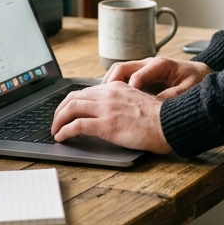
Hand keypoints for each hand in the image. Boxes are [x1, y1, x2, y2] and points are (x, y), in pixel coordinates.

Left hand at [51, 81, 172, 153]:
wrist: (168, 123)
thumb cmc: (158, 118)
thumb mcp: (137, 101)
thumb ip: (121, 102)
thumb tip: (108, 114)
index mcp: (116, 87)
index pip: (86, 91)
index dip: (72, 102)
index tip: (67, 111)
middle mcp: (108, 94)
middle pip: (73, 97)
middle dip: (60, 110)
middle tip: (56, 121)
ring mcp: (106, 109)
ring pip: (71, 109)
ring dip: (58, 120)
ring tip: (55, 131)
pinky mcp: (105, 125)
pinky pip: (76, 125)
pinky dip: (64, 131)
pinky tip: (61, 137)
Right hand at [103, 56, 210, 98]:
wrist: (204, 75)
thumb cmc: (198, 82)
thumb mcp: (190, 90)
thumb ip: (174, 96)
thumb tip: (156, 105)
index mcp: (161, 65)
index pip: (137, 75)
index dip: (129, 90)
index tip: (126, 104)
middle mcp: (149, 64)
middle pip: (121, 68)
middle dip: (110, 84)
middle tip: (102, 100)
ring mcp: (144, 69)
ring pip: (119, 72)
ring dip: (109, 85)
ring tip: (101, 100)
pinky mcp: (143, 76)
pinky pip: (123, 79)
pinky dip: (114, 88)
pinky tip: (110, 101)